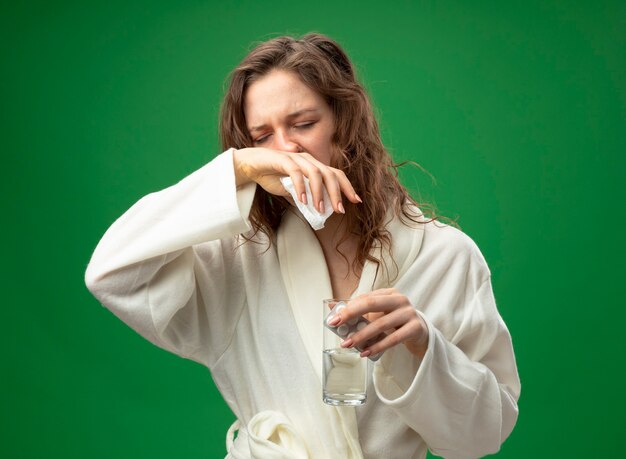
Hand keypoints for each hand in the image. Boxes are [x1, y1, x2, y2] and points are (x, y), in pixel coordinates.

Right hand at [232, 147, 360, 212]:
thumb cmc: (272, 176)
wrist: (251, 166)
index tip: (356, 201)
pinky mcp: (284, 160)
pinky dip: (301, 187)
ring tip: (319, 209)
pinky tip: (302, 200)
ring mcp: (297, 159)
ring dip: (319, 192)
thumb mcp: (291, 191)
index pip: (335, 175)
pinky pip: (296, 173)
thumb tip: (316, 212)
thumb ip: (304, 199)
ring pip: (316, 173)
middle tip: (340, 210)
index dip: (347, 186)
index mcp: (314, 166)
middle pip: (330, 174)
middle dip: (337, 192)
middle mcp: (309, 160)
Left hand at [331, 288, 428, 358]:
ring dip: (362, 335)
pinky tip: (366, 352)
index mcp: (389, 293)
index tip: (333, 319)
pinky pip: (393, 338)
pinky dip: (378, 346)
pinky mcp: (415, 328)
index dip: (347, 308)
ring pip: (381, 324)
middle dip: (351, 315)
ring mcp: (409, 313)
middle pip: (372, 304)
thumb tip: (332, 306)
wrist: (421, 333)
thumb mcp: (378, 314)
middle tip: (337, 327)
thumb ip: (358, 310)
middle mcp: (400, 299)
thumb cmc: (396, 322)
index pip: (365, 297)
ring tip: (348, 344)